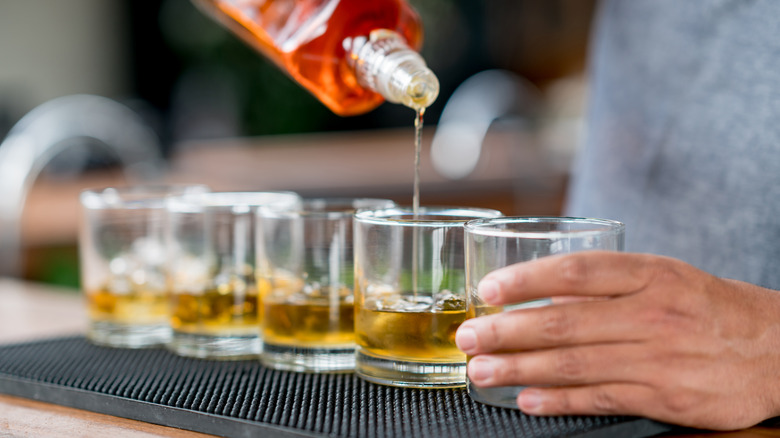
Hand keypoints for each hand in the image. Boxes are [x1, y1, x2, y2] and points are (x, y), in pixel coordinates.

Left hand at [455, 251, 779, 429]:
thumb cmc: (706, 307)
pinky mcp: (665, 396)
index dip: (526, 279)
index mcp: (650, 274)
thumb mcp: (664, 278)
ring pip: (574, 363)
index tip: (488, 290)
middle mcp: (652, 313)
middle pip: (564, 321)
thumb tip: (542, 294)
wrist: (776, 348)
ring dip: (520, 368)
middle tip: (469, 337)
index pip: (575, 271)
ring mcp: (658, 357)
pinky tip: (526, 400)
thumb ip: (607, 285)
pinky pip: (600, 398)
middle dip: (506, 331)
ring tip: (481, 371)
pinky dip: (558, 400)